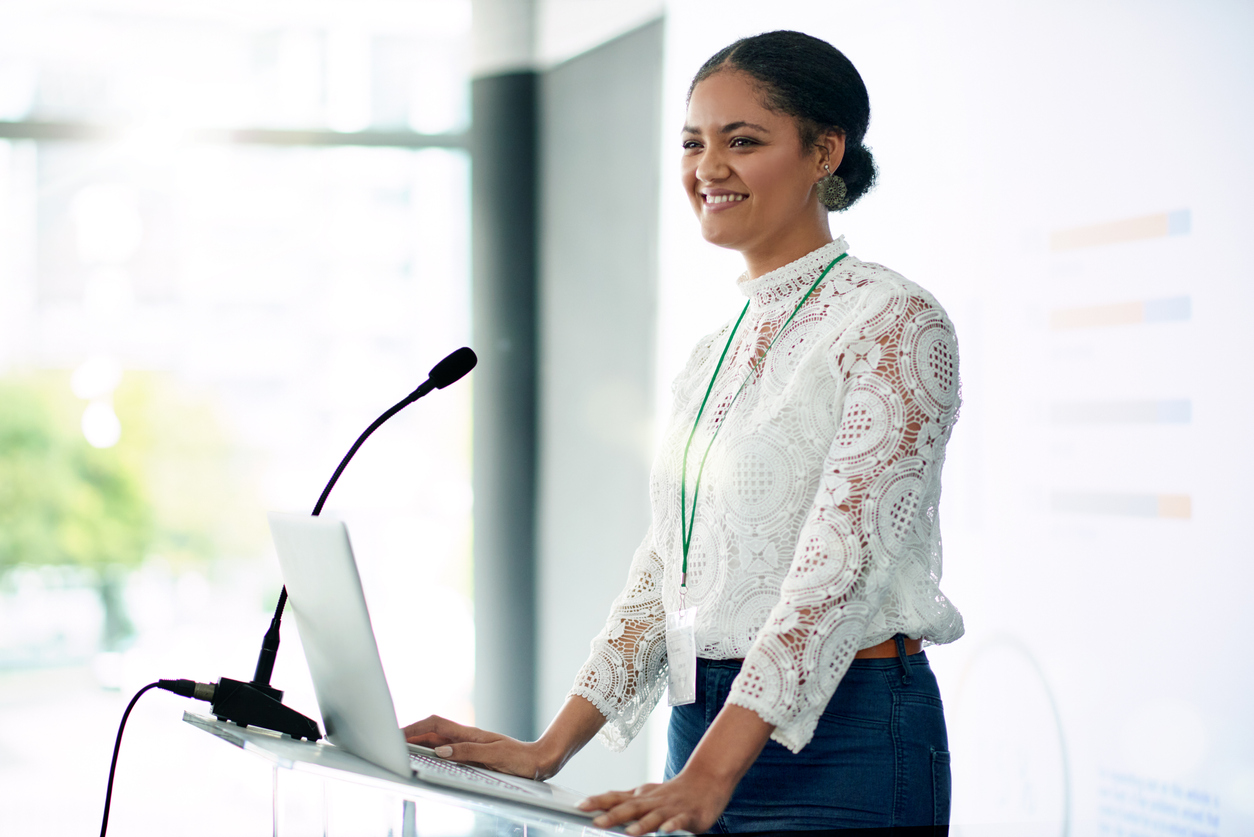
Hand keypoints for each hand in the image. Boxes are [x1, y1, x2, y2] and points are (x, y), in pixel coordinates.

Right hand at [402, 715, 555, 780]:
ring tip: (400, 748)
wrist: (539, 760)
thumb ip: (468, 752)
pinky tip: (425, 756)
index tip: (397, 733)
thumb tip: (440, 752)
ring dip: (418, 741)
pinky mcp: (472, 754)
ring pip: (436, 740)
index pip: (434, 725)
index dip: (414, 727)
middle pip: (431, 731)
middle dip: (410, 733)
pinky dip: (430, 750)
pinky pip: (445, 749)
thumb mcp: (494, 756)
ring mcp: (468, 744)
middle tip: (390, 741)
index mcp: (469, 734)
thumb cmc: (521, 759)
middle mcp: (466, 737)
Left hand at [578, 768, 734, 835]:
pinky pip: (679, 822)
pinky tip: (665, 832)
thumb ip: (626, 802)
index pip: (616, 798)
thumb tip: (599, 808)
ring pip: (654, 816)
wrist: (706, 780)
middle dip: (613, 815)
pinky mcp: (689, 816)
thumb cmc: (672, 793)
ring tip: (629, 832)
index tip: (580, 806)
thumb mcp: (646, 795)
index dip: (598, 801)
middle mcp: (652, 801)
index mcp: (641, 797)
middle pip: (631, 807)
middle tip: (596, 822)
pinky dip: (672, 827)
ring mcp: (670, 808)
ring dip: (642, 824)